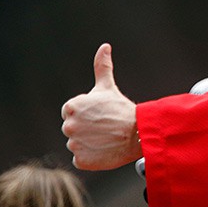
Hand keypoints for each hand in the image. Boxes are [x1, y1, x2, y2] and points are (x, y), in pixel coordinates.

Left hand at [61, 43, 140, 169]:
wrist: (138, 133)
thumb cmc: (122, 109)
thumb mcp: (108, 86)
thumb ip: (102, 66)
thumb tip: (104, 46)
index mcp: (72, 106)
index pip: (72, 113)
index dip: (87, 115)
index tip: (100, 115)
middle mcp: (69, 125)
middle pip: (73, 129)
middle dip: (86, 129)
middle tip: (104, 127)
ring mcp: (75, 144)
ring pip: (77, 144)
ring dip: (89, 143)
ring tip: (105, 138)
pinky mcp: (81, 160)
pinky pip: (81, 159)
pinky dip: (91, 157)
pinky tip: (104, 150)